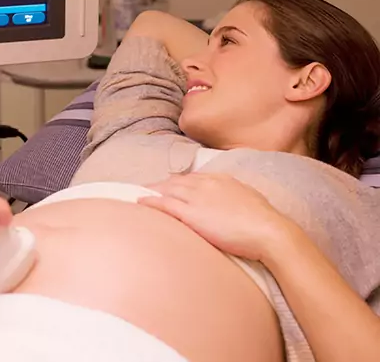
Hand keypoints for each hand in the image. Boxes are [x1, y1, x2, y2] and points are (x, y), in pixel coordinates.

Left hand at [138, 173, 289, 261]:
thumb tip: (230, 204)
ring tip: (140, 194)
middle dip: (161, 185)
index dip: (178, 183)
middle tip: (148, 189)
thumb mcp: (248, 199)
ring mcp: (197, 197)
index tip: (169, 186)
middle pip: (176, 181)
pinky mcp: (191, 213)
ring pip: (167, 190)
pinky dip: (150, 202)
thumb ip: (234, 197)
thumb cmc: (264, 221)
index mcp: (221, 179)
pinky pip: (165, 204)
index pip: (192, 178)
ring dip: (152, 191)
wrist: (269, 231)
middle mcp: (206, 184)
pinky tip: (140, 201)